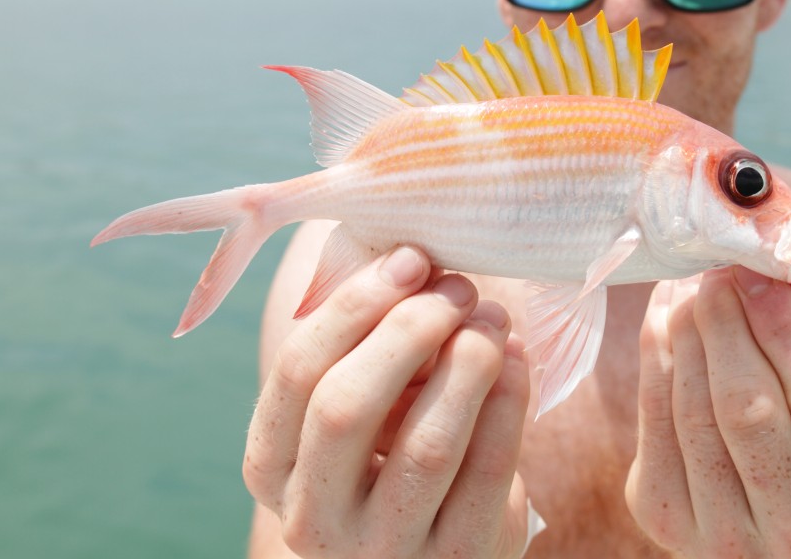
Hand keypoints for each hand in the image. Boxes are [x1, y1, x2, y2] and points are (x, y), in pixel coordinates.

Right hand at [244, 246, 533, 557]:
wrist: (440, 548)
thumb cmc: (396, 447)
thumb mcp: (364, 402)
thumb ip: (369, 342)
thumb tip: (413, 261)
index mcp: (272, 466)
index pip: (296, 372)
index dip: (354, 305)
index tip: (409, 259)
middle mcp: (312, 519)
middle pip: (346, 407)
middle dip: (409, 329)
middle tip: (458, 287)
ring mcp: (383, 551)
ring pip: (426, 445)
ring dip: (468, 361)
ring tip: (493, 318)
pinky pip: (487, 471)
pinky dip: (509, 401)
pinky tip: (518, 359)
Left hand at [625, 255, 790, 557]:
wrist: (758, 510)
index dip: (787, 331)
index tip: (760, 274)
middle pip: (750, 411)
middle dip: (728, 325)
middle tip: (716, 268)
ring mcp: (724, 537)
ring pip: (695, 412)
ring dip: (687, 333)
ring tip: (691, 281)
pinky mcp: (664, 518)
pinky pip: (653, 418)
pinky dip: (657, 354)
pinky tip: (665, 313)